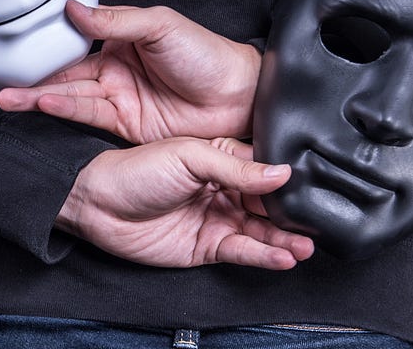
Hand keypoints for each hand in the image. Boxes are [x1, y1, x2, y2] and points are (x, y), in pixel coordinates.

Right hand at [0, 0, 261, 143]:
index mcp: (120, 43)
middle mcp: (115, 73)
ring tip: (6, 101)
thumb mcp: (161, 25)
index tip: (11, 55)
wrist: (239, 97)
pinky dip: (62, 113)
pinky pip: (88, 118)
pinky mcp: (126, 127)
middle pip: (63, 77)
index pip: (72, 47)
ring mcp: (119, 101)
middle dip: (28, 82)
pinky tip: (40, 108)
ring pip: (69, 99)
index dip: (42, 53)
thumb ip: (116, 19)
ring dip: (36, 100)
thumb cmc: (209, 55)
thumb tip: (75, 8)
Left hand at [56, 137, 312, 268]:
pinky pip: (241, 251)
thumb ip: (237, 167)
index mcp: (221, 159)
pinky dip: (263, 256)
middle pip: (267, 206)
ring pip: (259, 232)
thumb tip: (282, 172)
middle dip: (291, 217)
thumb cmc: (133, 169)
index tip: (313, 190)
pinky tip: (282, 257)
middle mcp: (222, 190)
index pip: (264, 171)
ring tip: (304, 246)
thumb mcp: (189, 156)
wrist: (96, 203)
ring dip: (283, 240)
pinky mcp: (206, 247)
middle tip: (316, 225)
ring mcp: (215, 219)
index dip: (287, 182)